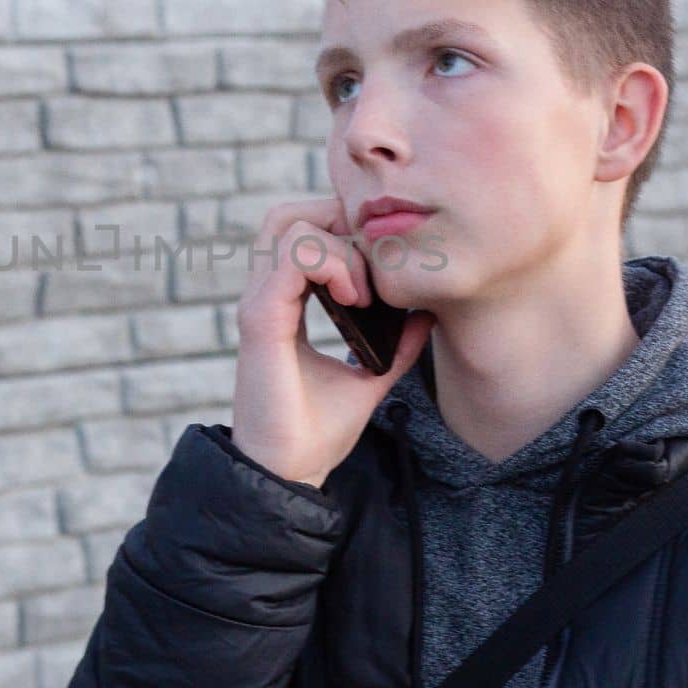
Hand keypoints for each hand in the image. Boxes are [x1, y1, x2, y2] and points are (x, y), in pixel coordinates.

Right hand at [230, 197, 435, 487]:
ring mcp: (259, 303)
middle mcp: (265, 295)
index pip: (302, 232)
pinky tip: (355, 298)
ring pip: (289, 226)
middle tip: (374, 267)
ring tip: (363, 289)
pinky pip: (291, 259)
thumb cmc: (317, 431)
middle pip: (289, 214)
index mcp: (283, 303)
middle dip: (339, 223)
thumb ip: (394, 344)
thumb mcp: (369, 377)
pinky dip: (329, 264)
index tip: (383, 266)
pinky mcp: (260, 319)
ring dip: (338, 246)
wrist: (289, 473)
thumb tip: (428, 314)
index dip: (343, 231)